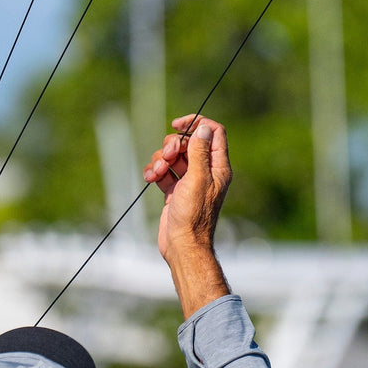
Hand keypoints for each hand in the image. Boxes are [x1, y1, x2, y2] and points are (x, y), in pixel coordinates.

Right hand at [143, 115, 231, 316]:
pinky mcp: (174, 189)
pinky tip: (150, 179)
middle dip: (172, 145)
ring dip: (160, 159)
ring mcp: (189, 180)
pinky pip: (163, 171)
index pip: (213, 132)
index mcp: (217, 166)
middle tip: (167, 157)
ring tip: (157, 173)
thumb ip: (199, 151)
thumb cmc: (193, 215)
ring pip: (172, 156)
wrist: (182, 244)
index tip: (178, 125)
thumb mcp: (197, 178)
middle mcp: (205, 171)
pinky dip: (154, 171)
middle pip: (188, 142)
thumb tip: (202, 128)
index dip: (196, 123)